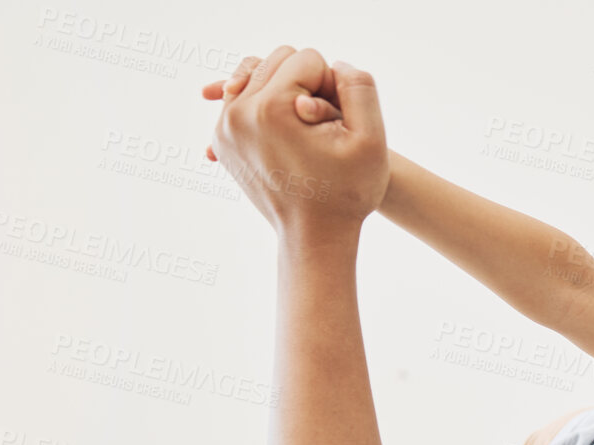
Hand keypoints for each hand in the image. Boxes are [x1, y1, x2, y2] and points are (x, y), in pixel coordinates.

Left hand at [208, 46, 386, 231]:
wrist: (314, 236)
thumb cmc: (347, 193)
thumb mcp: (371, 139)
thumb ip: (360, 87)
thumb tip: (334, 63)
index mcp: (272, 108)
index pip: (308, 58)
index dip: (331, 83)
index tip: (335, 120)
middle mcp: (239, 112)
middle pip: (278, 60)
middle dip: (305, 82)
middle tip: (320, 121)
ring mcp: (224, 127)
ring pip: (257, 74)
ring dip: (283, 89)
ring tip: (303, 121)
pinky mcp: (221, 139)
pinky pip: (242, 98)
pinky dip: (264, 103)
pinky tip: (285, 125)